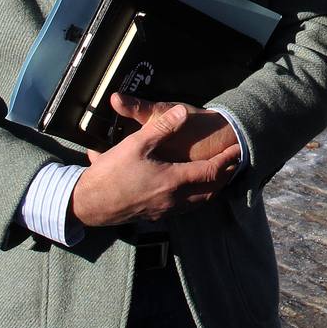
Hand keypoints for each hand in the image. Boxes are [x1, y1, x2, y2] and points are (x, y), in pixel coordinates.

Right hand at [68, 99, 241, 227]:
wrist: (87, 205)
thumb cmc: (111, 174)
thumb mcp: (136, 144)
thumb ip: (162, 127)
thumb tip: (183, 111)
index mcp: (174, 181)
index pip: (212, 171)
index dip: (228, 159)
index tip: (239, 149)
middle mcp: (175, 200)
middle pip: (212, 190)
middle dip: (226, 175)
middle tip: (235, 162)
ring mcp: (166, 210)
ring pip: (200, 201)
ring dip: (213, 188)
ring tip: (219, 175)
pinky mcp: (155, 216)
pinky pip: (186, 208)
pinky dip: (197, 197)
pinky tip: (191, 190)